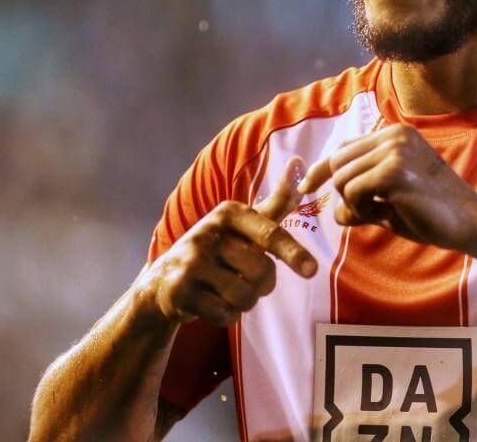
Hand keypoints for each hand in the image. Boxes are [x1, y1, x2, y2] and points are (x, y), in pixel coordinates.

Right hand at [143, 157, 316, 325]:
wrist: (164, 279)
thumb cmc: (218, 248)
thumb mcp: (245, 223)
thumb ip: (276, 201)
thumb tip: (299, 161)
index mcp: (229, 213)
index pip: (270, 234)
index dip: (293, 252)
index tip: (312, 270)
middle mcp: (208, 232)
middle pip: (262, 271)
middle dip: (263, 284)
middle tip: (247, 278)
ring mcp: (191, 261)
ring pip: (244, 296)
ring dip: (245, 301)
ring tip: (229, 290)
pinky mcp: (179, 290)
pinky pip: (225, 314)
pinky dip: (227, 315)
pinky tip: (213, 303)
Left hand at [298, 123, 476, 252]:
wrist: (470, 223)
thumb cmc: (432, 213)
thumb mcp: (390, 199)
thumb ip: (362, 195)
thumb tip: (335, 210)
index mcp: (396, 135)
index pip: (344, 148)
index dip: (321, 170)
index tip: (307, 188)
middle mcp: (394, 135)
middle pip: (337, 162)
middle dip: (342, 192)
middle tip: (366, 211)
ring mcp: (395, 151)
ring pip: (341, 177)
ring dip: (352, 204)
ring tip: (379, 212)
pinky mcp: (394, 171)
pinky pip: (352, 191)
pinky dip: (359, 208)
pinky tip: (382, 213)